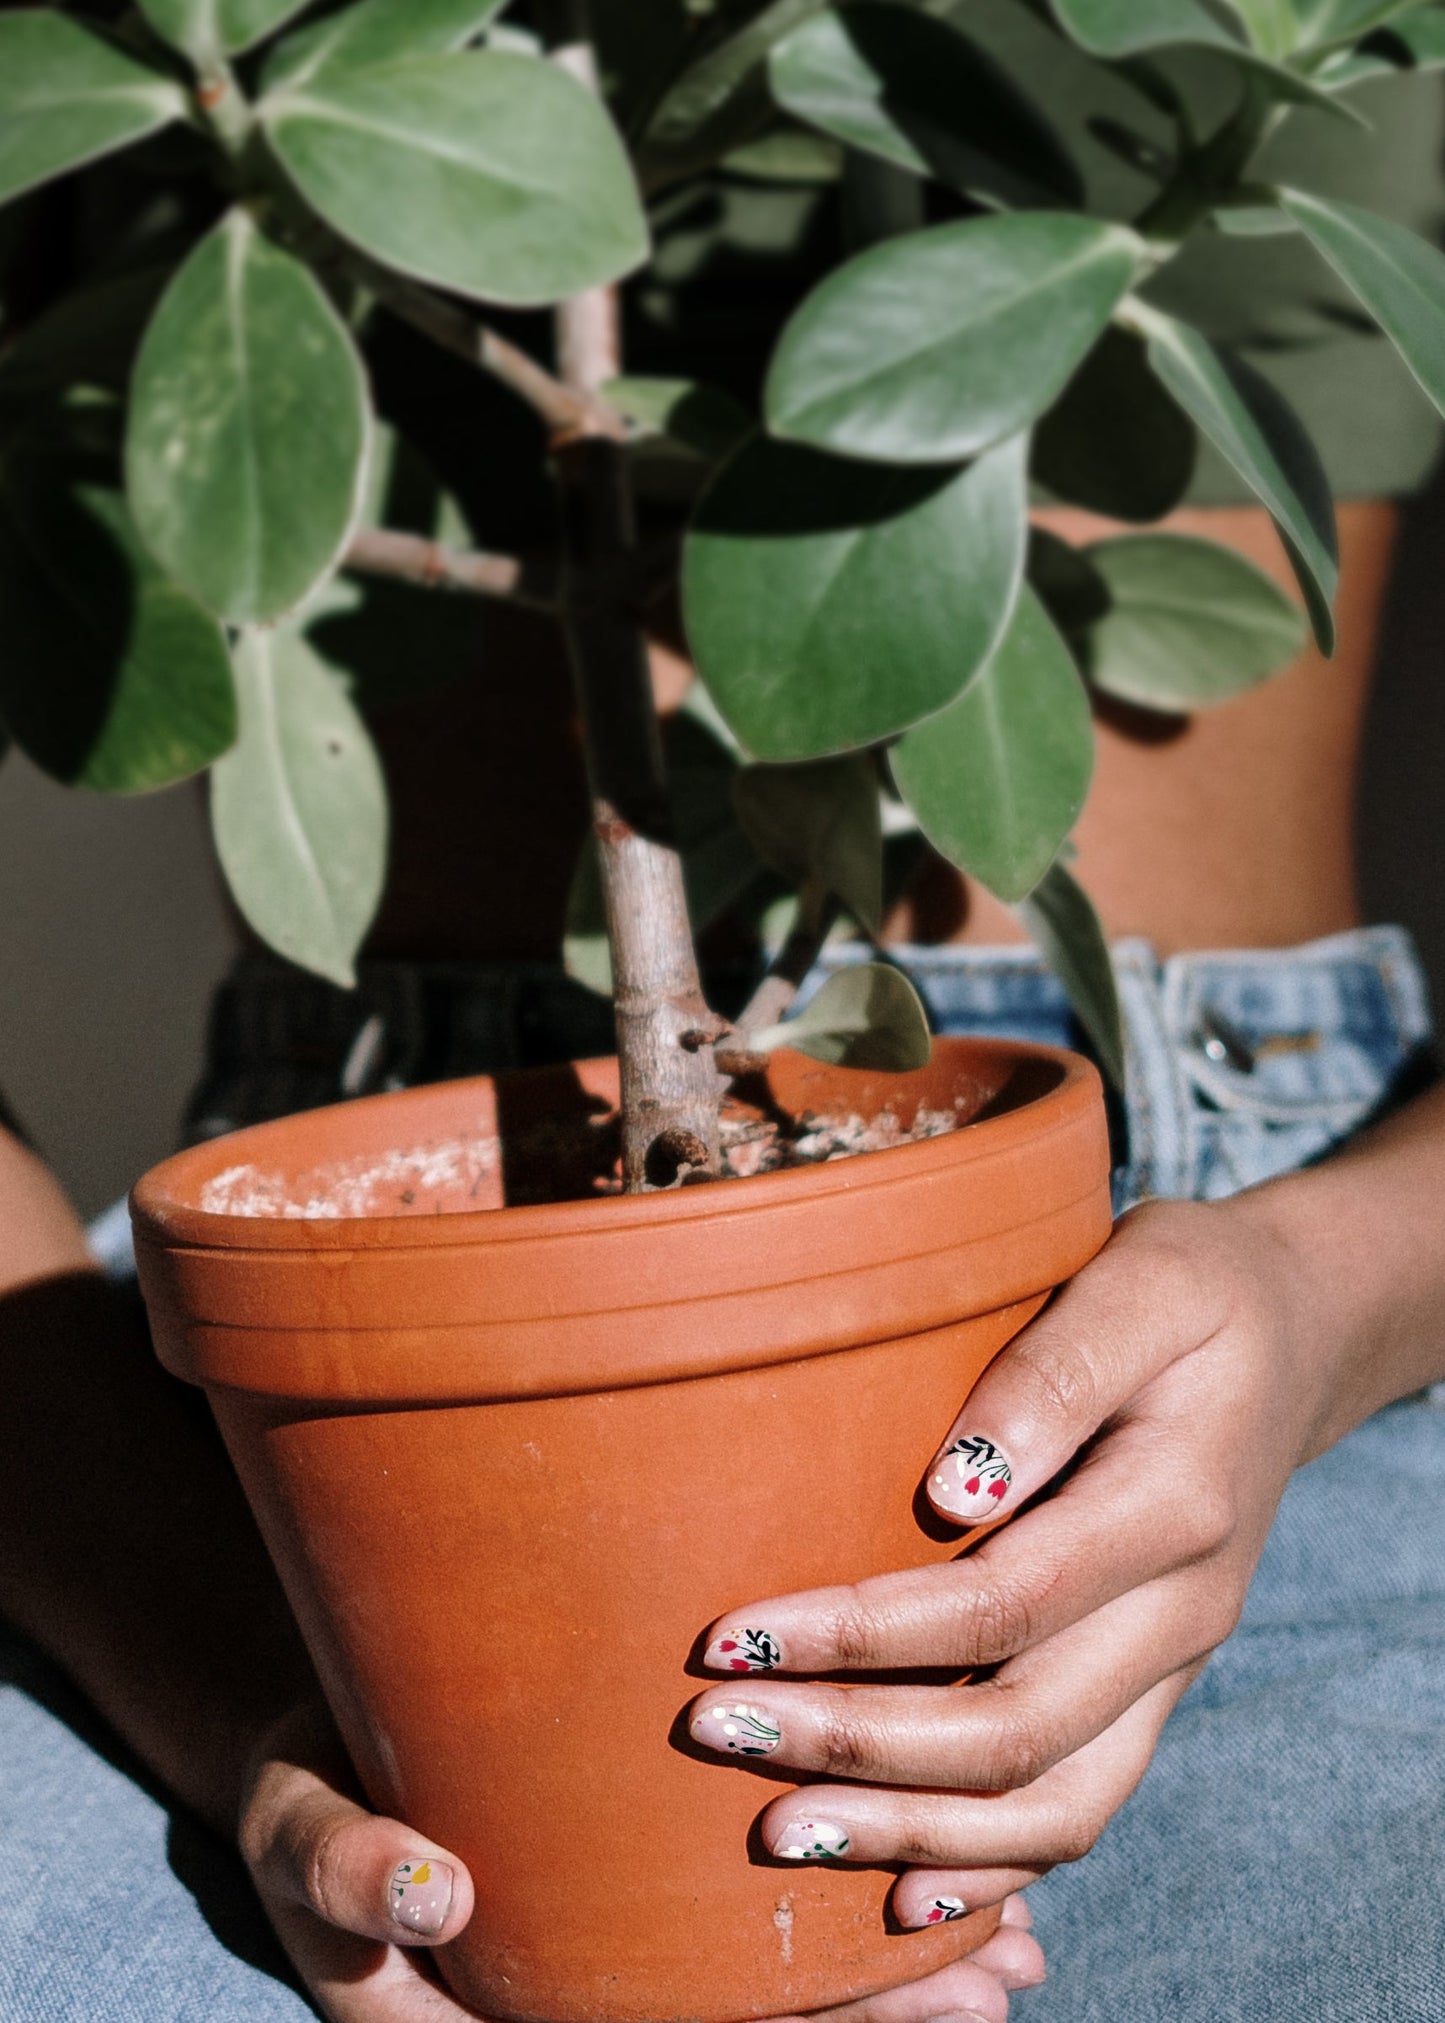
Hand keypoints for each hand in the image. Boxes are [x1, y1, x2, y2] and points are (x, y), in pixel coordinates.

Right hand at [239, 1706, 1042, 2022]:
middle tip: (1000, 1975)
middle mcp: (597, 1992)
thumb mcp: (297, 1833)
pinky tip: (938, 1837)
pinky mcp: (645, 1858)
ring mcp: (628, 1928)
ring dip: (889, 1953)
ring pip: (769, 1964)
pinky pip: (750, 1883)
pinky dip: (847, 1860)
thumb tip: (430, 1887)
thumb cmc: (307, 1796)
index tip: (915, 2013)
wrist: (319, 1734)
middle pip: (750, 2020)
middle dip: (880, 2010)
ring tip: (1012, 1936)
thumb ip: (342, 1870)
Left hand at [687, 1196, 1334, 1919]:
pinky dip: (993, 1866)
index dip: (861, 1636)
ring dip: (909, 1833)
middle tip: (714, 1731)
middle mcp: (1183, 1613)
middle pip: (1016, 1729)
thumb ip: (1050, 1378)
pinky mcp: (1149, 1685)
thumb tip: (949, 1493)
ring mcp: (1171, 1664)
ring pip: (1054, 1804)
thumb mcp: (1139, 1282)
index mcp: (1172, 1509)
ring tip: (777, 1831)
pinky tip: (901, 1896)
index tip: (731, 1636)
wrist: (1289, 1332)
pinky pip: (1083, 1806)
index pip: (1000, 1605)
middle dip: (856, 1746)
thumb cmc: (1191, 1292)